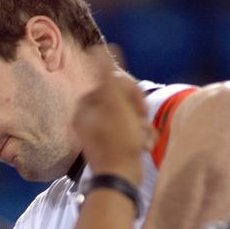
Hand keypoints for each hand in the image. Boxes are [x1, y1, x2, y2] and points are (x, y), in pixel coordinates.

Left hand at [73, 46, 154, 185]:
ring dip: (142, 124)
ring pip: (129, 115)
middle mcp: (89, 116)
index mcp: (86, 104)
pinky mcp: (110, 143)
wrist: (119, 179)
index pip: (114, 82)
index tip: (138, 106)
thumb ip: (105, 76)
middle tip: (142, 122)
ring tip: (143, 139)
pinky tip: (143, 146)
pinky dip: (139, 136)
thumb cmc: (118, 142)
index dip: (131, 90)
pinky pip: (129, 130)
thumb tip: (95, 49)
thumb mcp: (114, 104)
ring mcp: (99, 130)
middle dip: (138, 110)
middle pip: (123, 98)